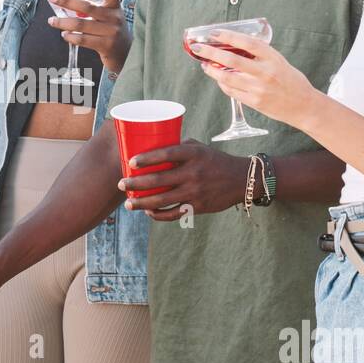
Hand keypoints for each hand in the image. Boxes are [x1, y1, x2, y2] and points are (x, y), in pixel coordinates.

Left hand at [46, 0, 130, 75]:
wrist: (126, 54)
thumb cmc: (111, 31)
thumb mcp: (108, 18)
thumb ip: (92, 11)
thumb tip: (65, 7)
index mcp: (115, 7)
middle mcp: (115, 17)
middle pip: (88, 7)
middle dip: (67, 1)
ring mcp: (111, 32)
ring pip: (81, 24)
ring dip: (63, 22)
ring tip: (52, 21)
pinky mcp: (106, 45)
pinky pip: (83, 39)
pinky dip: (71, 36)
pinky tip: (65, 34)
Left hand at [116, 139, 247, 221]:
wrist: (241, 179)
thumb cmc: (215, 160)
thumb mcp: (199, 148)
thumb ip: (178, 147)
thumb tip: (153, 147)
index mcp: (193, 154)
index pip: (166, 154)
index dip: (147, 158)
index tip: (131, 162)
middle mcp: (193, 172)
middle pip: (159, 179)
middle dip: (136, 183)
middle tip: (121, 184)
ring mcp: (195, 191)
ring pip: (163, 200)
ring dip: (142, 203)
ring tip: (128, 203)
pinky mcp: (198, 207)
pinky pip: (174, 213)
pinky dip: (159, 215)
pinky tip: (148, 212)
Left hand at [191, 29, 319, 126]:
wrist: (303, 106)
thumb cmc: (292, 81)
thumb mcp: (279, 61)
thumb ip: (260, 55)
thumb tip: (236, 47)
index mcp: (273, 58)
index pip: (247, 43)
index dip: (228, 36)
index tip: (214, 33)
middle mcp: (265, 72)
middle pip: (231, 59)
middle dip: (211, 52)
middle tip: (198, 47)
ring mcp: (258, 88)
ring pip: (227, 77)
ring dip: (212, 70)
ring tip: (205, 64)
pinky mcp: (254, 102)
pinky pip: (232, 91)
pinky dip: (222, 83)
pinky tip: (219, 78)